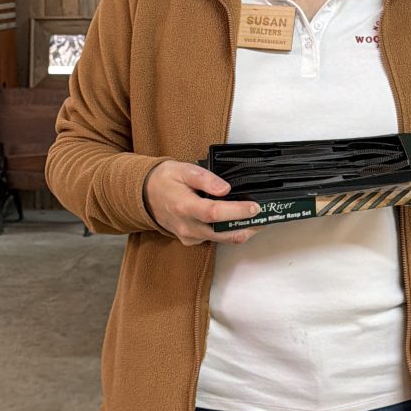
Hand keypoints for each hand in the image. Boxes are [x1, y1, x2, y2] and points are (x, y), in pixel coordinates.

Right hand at [143, 159, 259, 245]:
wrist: (145, 195)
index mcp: (184, 206)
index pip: (214, 213)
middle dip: (247, 226)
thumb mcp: (183, 169)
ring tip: (259, 220)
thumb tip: (225, 188)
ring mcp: (189, 236)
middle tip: (266, 216)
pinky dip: (229, 233)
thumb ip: (205, 178)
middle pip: (222, 231)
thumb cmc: (165, 180)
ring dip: (242, 231)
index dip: (236, 211)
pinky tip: (240, 223)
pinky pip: (214, 240)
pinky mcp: (191, 240)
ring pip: (221, 239)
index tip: (254, 207)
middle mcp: (186, 225)